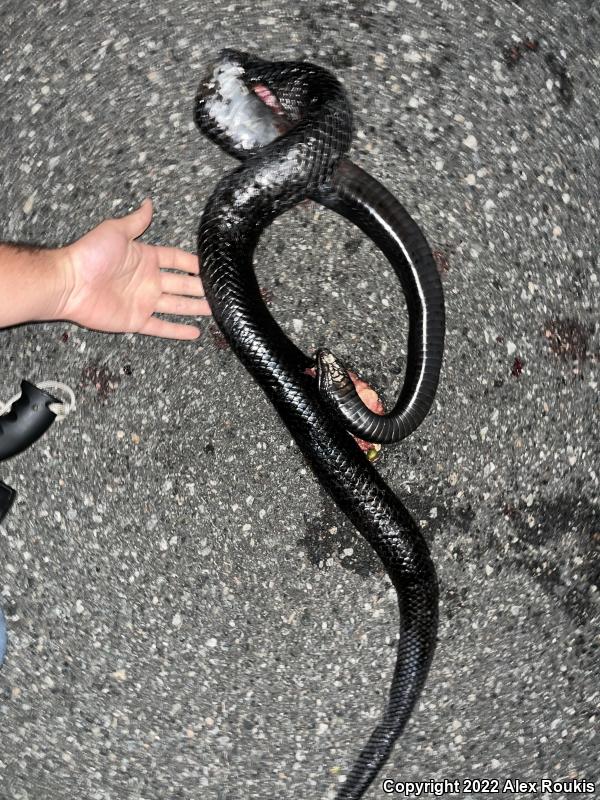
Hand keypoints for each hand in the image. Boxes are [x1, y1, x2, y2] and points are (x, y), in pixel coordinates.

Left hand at [61, 198, 209, 338]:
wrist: (69, 283)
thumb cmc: (89, 255)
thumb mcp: (115, 231)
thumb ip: (136, 221)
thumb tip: (148, 203)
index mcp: (145, 258)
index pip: (176, 260)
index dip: (193, 263)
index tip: (210, 265)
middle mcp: (148, 281)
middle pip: (182, 284)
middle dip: (201, 287)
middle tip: (220, 290)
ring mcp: (144, 301)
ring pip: (177, 306)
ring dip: (196, 308)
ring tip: (216, 310)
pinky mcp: (137, 320)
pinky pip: (162, 327)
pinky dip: (178, 330)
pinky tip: (195, 332)